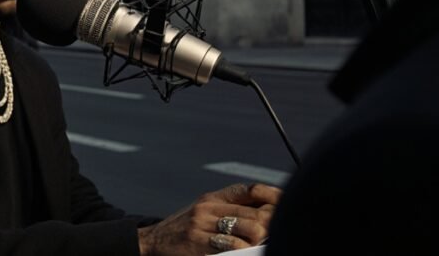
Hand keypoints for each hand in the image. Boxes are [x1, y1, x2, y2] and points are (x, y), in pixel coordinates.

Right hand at [137, 183, 280, 254]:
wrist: (152, 241)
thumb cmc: (185, 230)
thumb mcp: (205, 212)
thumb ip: (230, 209)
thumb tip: (268, 211)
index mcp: (213, 198)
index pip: (250, 190)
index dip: (272, 195)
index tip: (285, 204)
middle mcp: (208, 207)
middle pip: (256, 212)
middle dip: (270, 225)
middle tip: (275, 234)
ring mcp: (202, 224)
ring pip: (249, 229)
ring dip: (259, 241)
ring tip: (258, 246)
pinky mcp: (197, 242)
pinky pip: (232, 245)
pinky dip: (242, 250)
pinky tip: (242, 252)